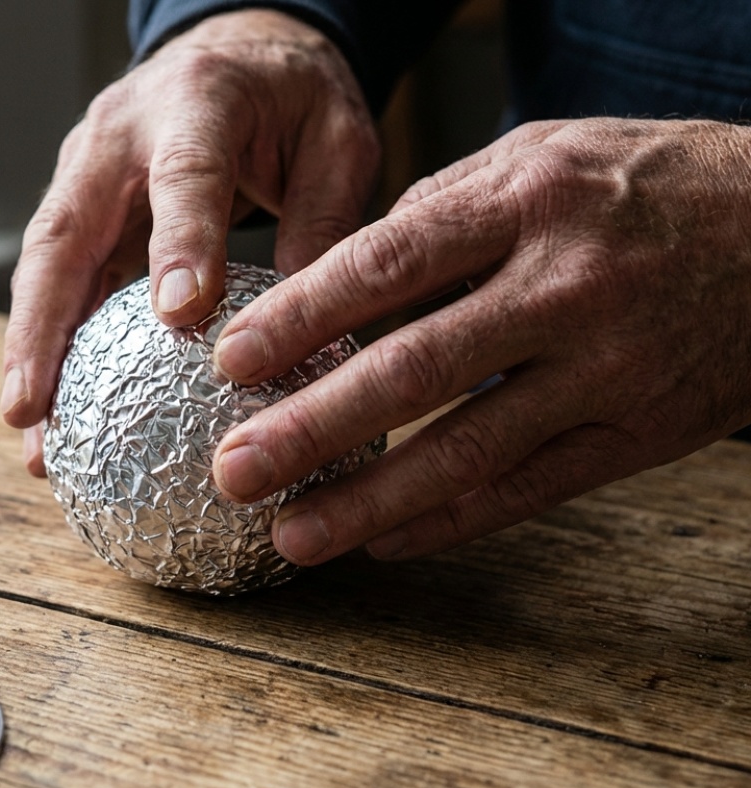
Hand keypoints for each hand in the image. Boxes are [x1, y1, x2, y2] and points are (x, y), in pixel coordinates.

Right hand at [1, 9, 379, 474]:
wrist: (242, 51)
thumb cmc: (294, 99)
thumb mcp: (338, 144)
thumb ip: (323, 225)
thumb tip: (305, 332)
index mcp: (198, 100)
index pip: (183, 174)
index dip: (178, 243)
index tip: (180, 317)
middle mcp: (120, 135)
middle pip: (66, 231)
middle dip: (44, 325)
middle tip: (34, 406)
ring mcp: (89, 172)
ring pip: (46, 264)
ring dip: (32, 348)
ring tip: (31, 431)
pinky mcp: (84, 208)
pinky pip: (62, 280)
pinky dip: (53, 343)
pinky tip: (54, 410)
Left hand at [210, 118, 750, 562]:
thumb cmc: (643, 185)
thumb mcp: (541, 158)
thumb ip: (440, 213)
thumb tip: (338, 281)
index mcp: (526, 202)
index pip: (389, 262)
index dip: (302, 316)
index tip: (230, 361)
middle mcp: (565, 287)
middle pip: (415, 369)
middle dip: (312, 427)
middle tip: (234, 470)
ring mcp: (607, 369)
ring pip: (469, 450)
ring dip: (369, 502)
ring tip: (291, 535)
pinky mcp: (638, 435)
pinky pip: (529, 491)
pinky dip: (450, 523)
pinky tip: (384, 543)